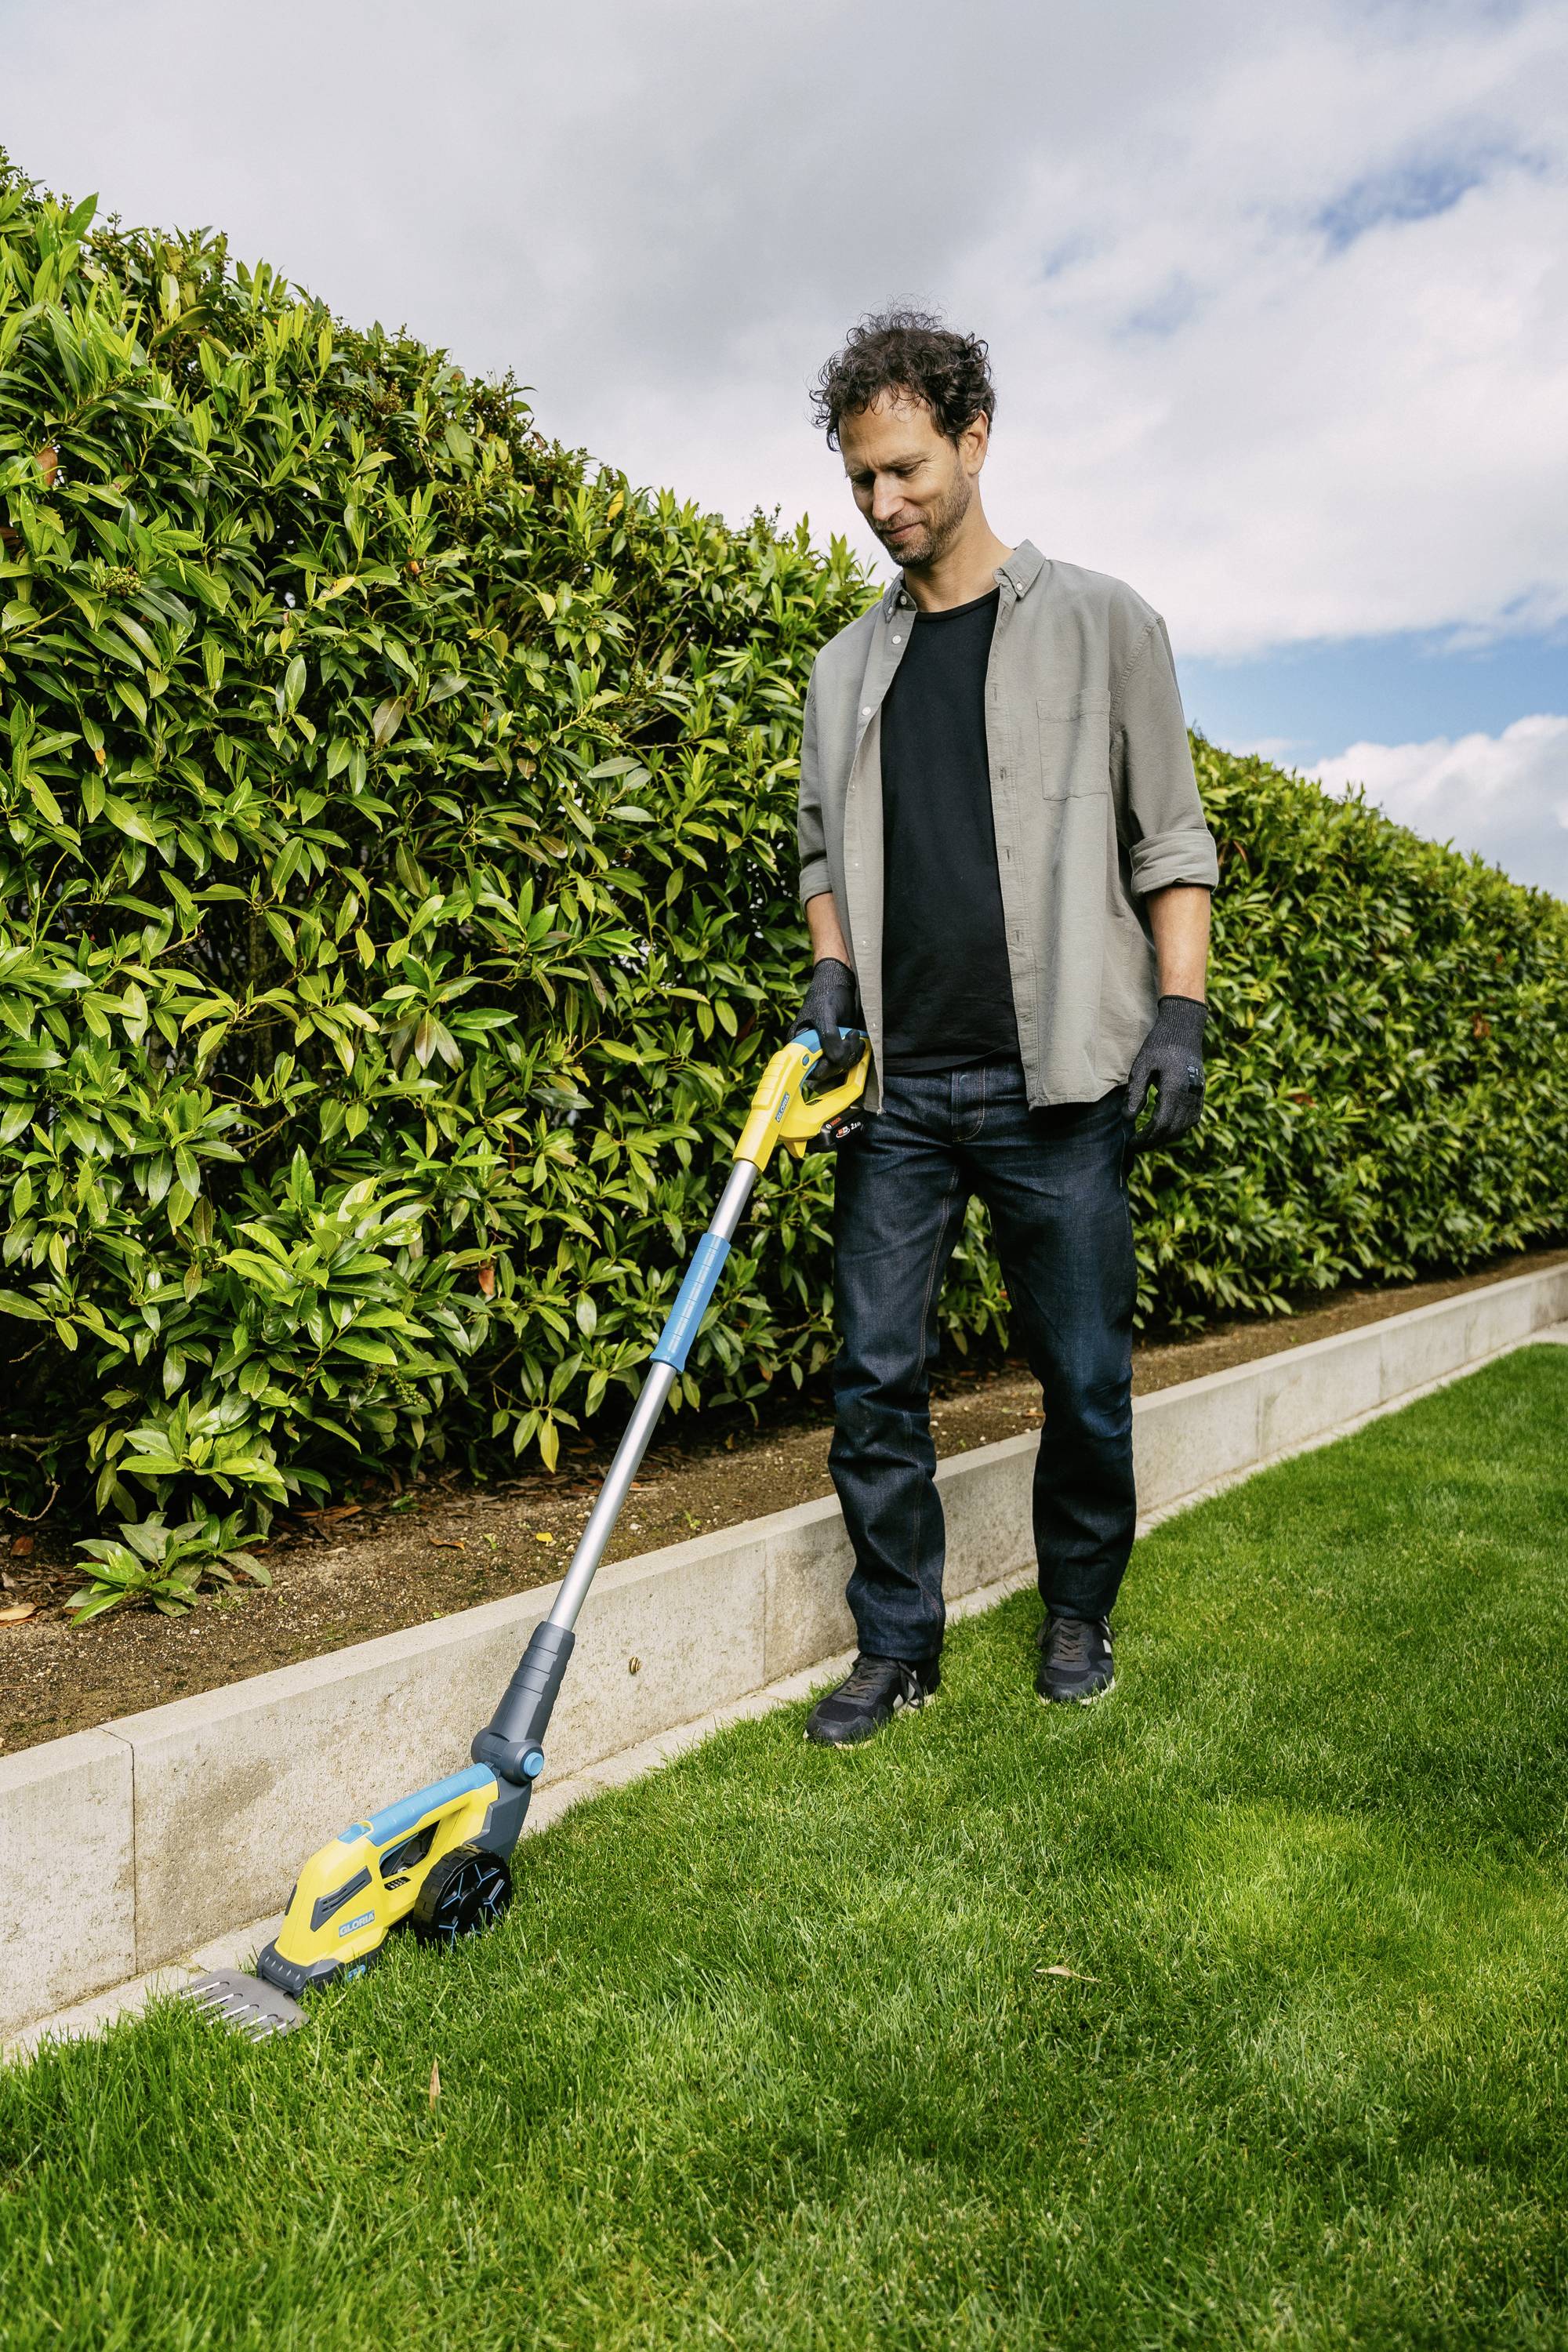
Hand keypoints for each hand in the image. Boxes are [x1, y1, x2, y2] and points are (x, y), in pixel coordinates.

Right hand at [791, 958, 861, 1077]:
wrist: (839, 983)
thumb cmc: (826, 994)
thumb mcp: (825, 1014)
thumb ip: (829, 1037)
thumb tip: (836, 1059)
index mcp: (798, 1042)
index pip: (807, 1067)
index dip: (821, 1067)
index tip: (833, 1057)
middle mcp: (810, 1049)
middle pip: (824, 1071)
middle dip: (840, 1059)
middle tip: (849, 1040)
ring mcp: (825, 1049)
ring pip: (837, 1067)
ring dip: (850, 1055)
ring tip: (855, 1036)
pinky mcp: (838, 1047)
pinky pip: (846, 1059)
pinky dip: (854, 1053)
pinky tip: (858, 1040)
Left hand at [1124, 995, 1206, 1155]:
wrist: (1184, 1029)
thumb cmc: (1159, 1045)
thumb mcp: (1142, 1066)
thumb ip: (1135, 1093)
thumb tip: (1128, 1119)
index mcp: (1174, 1089)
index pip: (1160, 1124)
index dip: (1146, 1137)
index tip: (1132, 1143)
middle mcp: (1190, 1095)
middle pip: (1172, 1129)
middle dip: (1154, 1141)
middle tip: (1137, 1146)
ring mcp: (1198, 1095)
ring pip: (1184, 1127)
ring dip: (1166, 1137)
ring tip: (1148, 1140)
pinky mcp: (1201, 1093)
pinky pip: (1192, 1119)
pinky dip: (1179, 1128)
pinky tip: (1165, 1129)